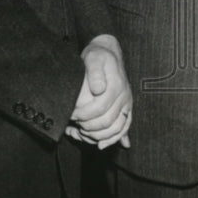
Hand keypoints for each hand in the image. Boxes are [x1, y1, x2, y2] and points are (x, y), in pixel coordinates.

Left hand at [66, 34, 132, 148]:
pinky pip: (124, 127)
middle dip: (87, 127)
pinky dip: (114, 139)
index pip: (99, 109)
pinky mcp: (126, 107)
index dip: (82, 116)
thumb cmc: (98, 56)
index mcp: (116, 86)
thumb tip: (98, 90)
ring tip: (81, 135)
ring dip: (98, 136)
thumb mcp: (94, 57)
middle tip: (73, 125)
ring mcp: (127, 103)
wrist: (109, 52)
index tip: (70, 115)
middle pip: (107, 122)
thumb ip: (95, 72)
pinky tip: (101, 145)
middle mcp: (124, 96)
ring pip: (117, 129)